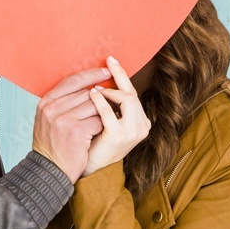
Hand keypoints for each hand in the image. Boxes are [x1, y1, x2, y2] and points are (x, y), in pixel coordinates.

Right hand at [32, 67, 108, 182]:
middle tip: (113, 100)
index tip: (105, 72)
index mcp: (45, 102)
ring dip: (104, 112)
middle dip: (101, 97)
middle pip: (86, 93)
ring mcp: (64, 119)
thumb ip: (61, 103)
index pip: (72, 81)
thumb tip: (87, 88)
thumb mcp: (47, 120)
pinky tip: (102, 132)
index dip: (91, 75)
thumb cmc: (51, 145)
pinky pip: (99, 121)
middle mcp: (52, 108)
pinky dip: (103, 126)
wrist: (48, 171)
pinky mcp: (77, 131)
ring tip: (108, 118)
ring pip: (95, 106)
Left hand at [81, 56, 151, 176]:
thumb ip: (108, 105)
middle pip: (132, 93)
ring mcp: (132, 132)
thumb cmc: (93, 143)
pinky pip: (109, 113)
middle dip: (120, 75)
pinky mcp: (119, 136)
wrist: (87, 168)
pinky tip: (91, 94)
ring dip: (110, 90)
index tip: (111, 62)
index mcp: (139, 121)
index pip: (132, 93)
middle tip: (109, 60)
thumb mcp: (104, 121)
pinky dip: (100, 102)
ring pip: (127, 100)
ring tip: (94, 87)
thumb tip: (97, 79)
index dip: (122, 76)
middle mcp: (141, 126)